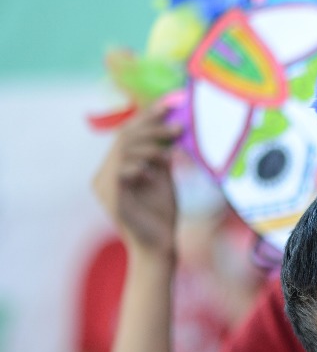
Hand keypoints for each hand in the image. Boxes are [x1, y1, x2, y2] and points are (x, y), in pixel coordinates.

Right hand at [92, 102, 181, 258]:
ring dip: (150, 146)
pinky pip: (121, 172)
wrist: (160, 247)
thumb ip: (160, 155)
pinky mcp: (111, 199)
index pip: (128, 134)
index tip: (171, 104)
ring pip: (123, 151)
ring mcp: (104, 187)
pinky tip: (156, 168)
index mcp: (114, 168)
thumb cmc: (162, 215)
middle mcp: (104, 175)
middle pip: (124, 138)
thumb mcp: (163, 178)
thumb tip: (170, 127)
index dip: (147, 117)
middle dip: (152, 128)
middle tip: (178, 126)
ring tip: (171, 152)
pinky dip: (139, 165)